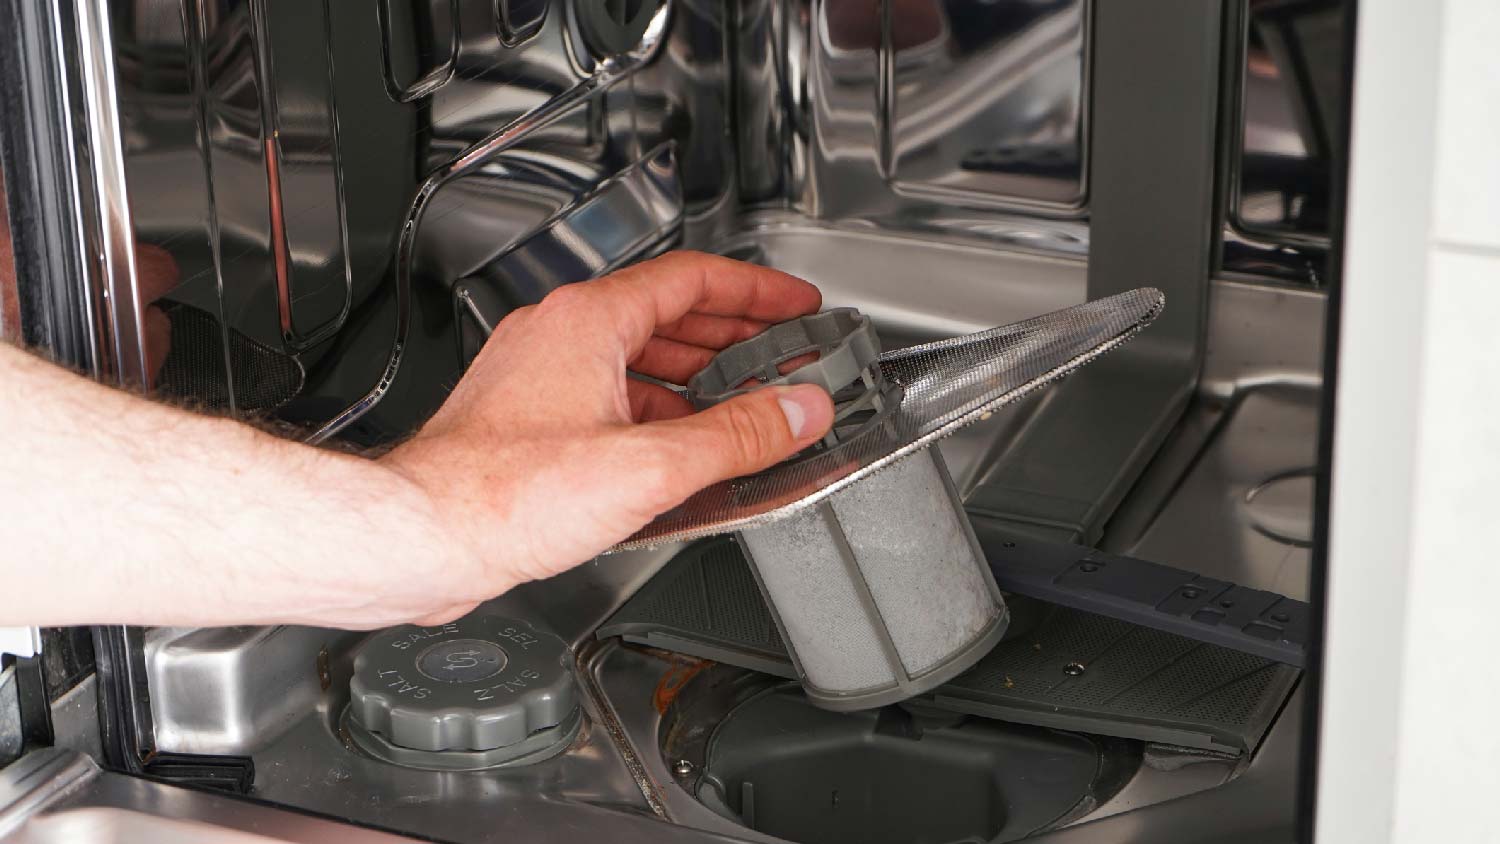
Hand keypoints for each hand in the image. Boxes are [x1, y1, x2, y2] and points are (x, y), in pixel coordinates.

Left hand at [378, 251, 835, 623]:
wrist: (424, 536)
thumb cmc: (501, 495)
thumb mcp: (649, 466)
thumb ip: (738, 436)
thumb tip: (797, 411)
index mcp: (587, 321)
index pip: (692, 278)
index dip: (756, 289)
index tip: (794, 303)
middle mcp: (558, 336)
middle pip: (666, 314)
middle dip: (733, 334)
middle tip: (781, 350)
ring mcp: (539, 376)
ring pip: (636, 358)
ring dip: (696, 376)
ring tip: (744, 400)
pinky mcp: (529, 419)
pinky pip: (608, 396)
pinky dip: (655, 412)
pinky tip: (679, 449)